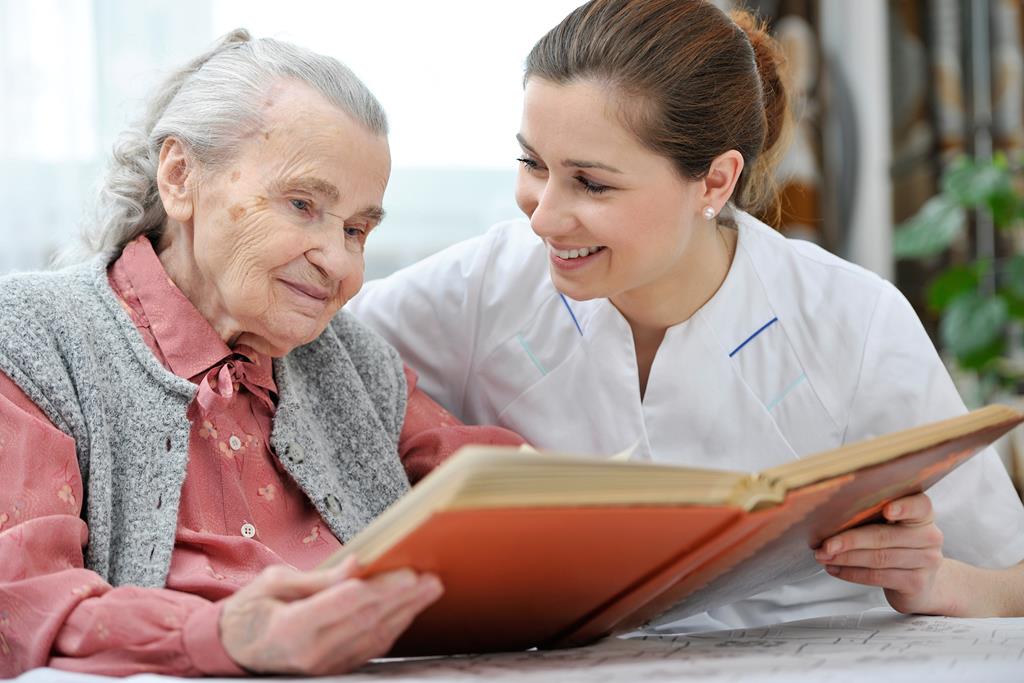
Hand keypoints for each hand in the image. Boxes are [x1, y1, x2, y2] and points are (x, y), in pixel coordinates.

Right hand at [220, 557, 442, 674]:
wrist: (231, 650)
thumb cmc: (251, 610)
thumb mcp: (274, 583)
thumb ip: (320, 579)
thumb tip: (357, 565)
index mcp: (291, 627)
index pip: (345, 605)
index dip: (380, 589)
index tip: (408, 573)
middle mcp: (311, 653)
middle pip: (367, 621)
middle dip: (404, 598)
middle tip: (432, 579)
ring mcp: (324, 667)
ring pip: (375, 637)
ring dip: (406, 612)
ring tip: (429, 590)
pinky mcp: (333, 670)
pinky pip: (369, 649)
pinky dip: (392, 628)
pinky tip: (408, 610)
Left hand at [814, 493, 945, 613]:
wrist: (921, 583)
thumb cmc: (897, 546)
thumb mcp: (891, 526)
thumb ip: (873, 516)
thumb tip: (830, 516)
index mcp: (923, 515)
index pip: (919, 506)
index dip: (904, 507)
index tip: (887, 510)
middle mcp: (929, 537)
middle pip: (884, 536)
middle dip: (849, 540)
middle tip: (825, 545)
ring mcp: (926, 561)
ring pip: (878, 558)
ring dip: (845, 558)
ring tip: (823, 556)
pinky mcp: (916, 583)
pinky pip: (878, 576)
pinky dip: (852, 573)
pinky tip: (835, 569)